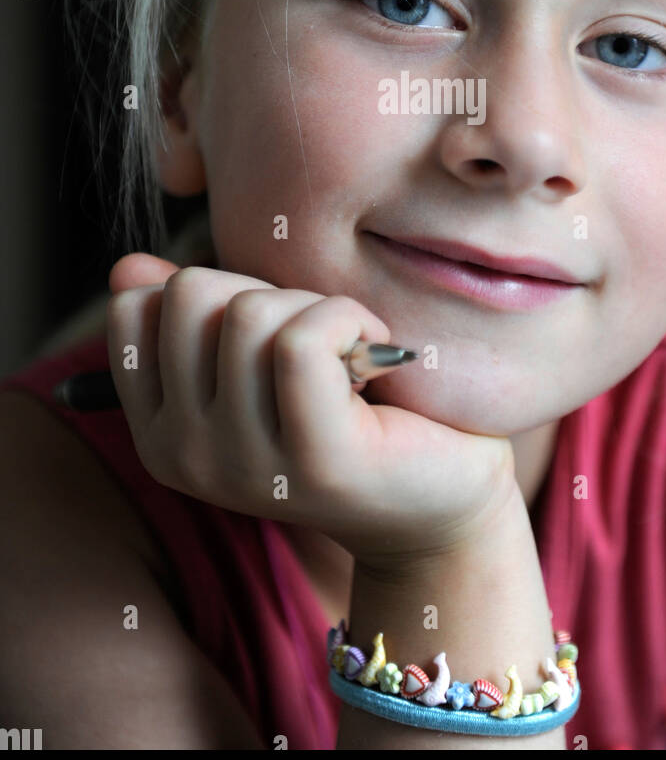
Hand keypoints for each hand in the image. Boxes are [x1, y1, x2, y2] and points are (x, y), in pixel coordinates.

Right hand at [106, 254, 517, 569]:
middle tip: (317, 341)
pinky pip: (302, 341)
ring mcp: (245, 466)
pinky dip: (346, 318)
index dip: (212, 291)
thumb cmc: (352, 406)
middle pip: (190, 296)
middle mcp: (185, 457)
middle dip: (264, 293)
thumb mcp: (258, 355)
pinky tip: (374, 350)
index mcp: (159, 432)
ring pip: (249, 314)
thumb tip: (127, 268)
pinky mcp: (316, 459)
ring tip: (349, 353)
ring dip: (315, 307)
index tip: (267, 331)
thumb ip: (191, 316)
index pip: (135, 310)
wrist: (444, 491)